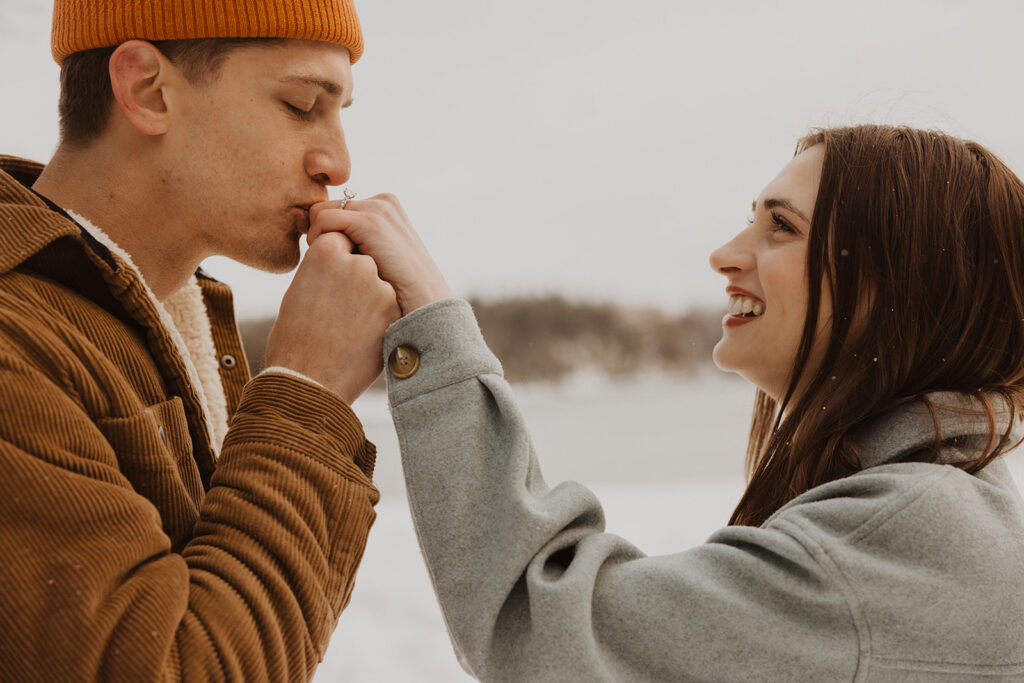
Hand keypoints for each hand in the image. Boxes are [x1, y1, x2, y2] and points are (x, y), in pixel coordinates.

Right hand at [265, 232, 400, 403]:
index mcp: (326, 252)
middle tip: (334, 307)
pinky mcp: (393, 310)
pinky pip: (387, 303)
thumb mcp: (301, 288)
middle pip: (361, 258)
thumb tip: (346, 258)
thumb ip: (326, 267)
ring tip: (344, 324)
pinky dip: (378, 315)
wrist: (308, 382)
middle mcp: (357, 263)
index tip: (324, 285)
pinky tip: (358, 334)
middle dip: (353, 277)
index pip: (339, 240)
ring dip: (367, 296)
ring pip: (377, 281)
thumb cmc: (294, 337)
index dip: (333, 263)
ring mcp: (379, 287)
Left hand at [307, 194, 451, 314]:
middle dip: (320, 235)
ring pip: (320, 213)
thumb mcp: (376, 259)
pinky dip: (319, 243)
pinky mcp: (370, 222)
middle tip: (328, 267)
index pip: (336, 210)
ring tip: (331, 268)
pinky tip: (331, 267)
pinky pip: (323, 220)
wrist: (424, 306)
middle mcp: (382, 202)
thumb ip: (355, 241)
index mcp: (385, 208)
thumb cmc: (398, 293)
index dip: (325, 235)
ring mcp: (378, 209)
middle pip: (325, 209)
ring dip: (318, 239)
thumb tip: (316, 233)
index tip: (330, 262)